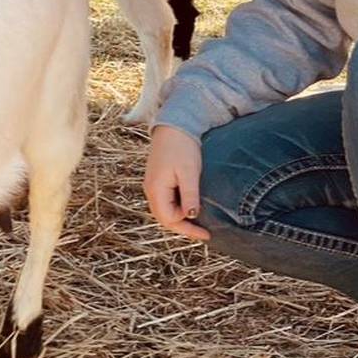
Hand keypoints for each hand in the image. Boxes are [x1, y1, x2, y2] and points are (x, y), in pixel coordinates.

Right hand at [143, 126, 209, 240]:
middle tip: (204, 233)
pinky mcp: (158, 179)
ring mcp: (152, 184)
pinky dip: (178, 208)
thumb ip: (189, 195)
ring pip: (165, 210)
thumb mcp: (189, 172)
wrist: (174, 124)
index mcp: (156, 189)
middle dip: (183, 227)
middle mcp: (150, 189)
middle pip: (165, 218)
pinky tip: (189, 208)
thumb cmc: (182, 146)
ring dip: (180, 219)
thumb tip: (192, 216)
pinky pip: (166, 201)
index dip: (187, 227)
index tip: (207, 231)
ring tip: (198, 224)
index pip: (169, 219)